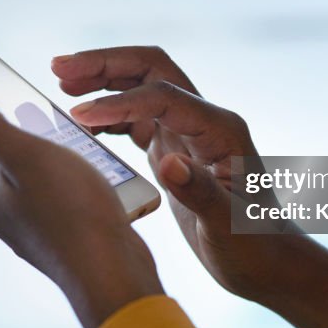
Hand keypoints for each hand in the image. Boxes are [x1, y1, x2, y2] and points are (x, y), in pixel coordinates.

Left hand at [0, 80, 163, 327]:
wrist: (109, 271)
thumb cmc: (71, 213)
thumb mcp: (27, 157)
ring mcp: (14, 209)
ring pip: (3, 155)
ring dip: (7, 125)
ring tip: (12, 96)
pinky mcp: (42, 217)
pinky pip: (31, 171)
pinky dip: (35, 147)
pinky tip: (55, 138)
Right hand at [50, 46, 288, 302]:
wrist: (268, 263)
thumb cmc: (254, 246)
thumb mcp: (229, 224)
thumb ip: (200, 192)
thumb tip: (167, 163)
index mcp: (219, 130)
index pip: (161, 97)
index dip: (118, 101)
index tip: (78, 113)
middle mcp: (204, 121)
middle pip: (150, 71)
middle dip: (105, 64)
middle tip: (59, 68)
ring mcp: (188, 133)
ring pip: (141, 88)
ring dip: (103, 81)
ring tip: (61, 84)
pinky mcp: (175, 150)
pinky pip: (138, 118)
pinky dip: (109, 114)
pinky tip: (82, 122)